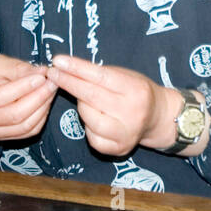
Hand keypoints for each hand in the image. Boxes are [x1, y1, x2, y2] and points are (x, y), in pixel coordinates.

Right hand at [0, 53, 56, 142]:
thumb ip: (17, 68)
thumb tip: (43, 73)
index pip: (1, 97)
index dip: (25, 87)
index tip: (42, 75)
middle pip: (14, 115)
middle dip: (39, 98)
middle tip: (53, 82)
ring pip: (23, 126)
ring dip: (42, 108)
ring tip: (50, 90)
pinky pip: (25, 133)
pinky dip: (39, 118)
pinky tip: (44, 103)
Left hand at [46, 55, 189, 156]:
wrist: (158, 117)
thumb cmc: (137, 91)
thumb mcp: (127, 76)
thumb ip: (101, 75)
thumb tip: (67, 69)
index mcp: (135, 90)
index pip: (100, 77)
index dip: (76, 68)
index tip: (58, 61)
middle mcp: (132, 113)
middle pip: (91, 96)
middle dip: (68, 83)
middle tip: (52, 74)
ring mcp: (126, 133)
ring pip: (88, 118)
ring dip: (80, 105)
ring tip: (83, 99)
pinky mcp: (118, 148)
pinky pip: (92, 136)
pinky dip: (87, 125)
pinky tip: (93, 118)